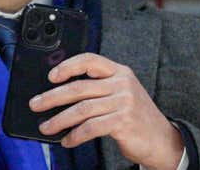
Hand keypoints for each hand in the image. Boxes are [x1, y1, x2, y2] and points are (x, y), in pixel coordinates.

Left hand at [29, 53, 182, 169]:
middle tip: (36, 104)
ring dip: (59, 119)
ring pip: (82, 109)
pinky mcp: (123, 122)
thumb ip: (98, 88)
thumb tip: (60, 93)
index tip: (51, 76)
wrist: (163, 140)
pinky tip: (67, 140)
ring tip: (46, 127)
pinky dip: (75, 135)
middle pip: (79, 87)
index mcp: (119, 72)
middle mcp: (122, 84)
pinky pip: (91, 127)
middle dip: (52, 97)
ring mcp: (124, 102)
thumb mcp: (121, 93)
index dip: (68, 66)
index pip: (90, 60)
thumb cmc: (135, 116)